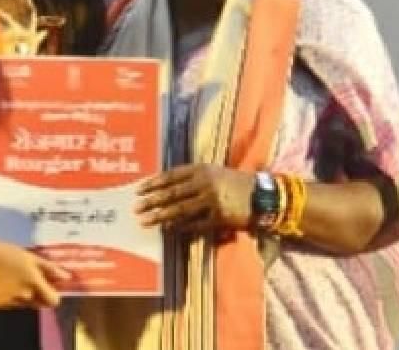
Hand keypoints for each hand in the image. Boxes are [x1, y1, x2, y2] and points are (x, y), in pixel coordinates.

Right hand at [0, 236, 68, 308]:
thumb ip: (50, 269)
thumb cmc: (6, 252)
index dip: (52, 294)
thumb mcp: (30, 257)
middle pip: (39, 304)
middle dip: (38, 294)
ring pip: (24, 304)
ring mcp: (9, 302)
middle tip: (29, 279)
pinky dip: (9, 297)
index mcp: (34, 284)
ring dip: (23, 295)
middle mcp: (23, 296)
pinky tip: (2, 282)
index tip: (48, 285)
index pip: (53, 301)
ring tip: (13, 278)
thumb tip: (66, 278)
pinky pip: (10, 304)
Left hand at [135, 163, 254, 232]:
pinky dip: (180, 227)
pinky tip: (168, 230)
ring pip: (180, 210)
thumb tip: (162, 187)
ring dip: (160, 217)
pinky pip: (195, 224)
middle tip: (136, 208)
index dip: (153, 183)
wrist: (262, 194)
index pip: (170, 176)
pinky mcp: (219, 217)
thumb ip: (190, 177)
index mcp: (201, 169)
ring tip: (146, 221)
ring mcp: (212, 201)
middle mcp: (205, 183)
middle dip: (151, 202)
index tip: (138, 190)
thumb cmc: (233, 182)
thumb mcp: (212, 172)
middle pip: (172, 194)